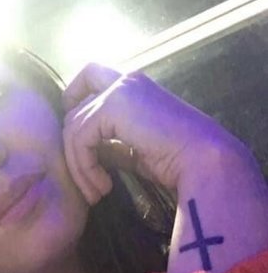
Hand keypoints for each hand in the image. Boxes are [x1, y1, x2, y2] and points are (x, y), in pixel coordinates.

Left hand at [62, 63, 246, 203]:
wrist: (201, 160)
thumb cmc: (176, 161)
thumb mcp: (134, 149)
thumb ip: (111, 144)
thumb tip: (88, 153)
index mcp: (134, 87)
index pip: (89, 80)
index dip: (74, 103)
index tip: (76, 143)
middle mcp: (125, 81)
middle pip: (74, 104)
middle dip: (71, 146)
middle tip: (87, 183)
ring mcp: (120, 90)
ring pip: (73, 126)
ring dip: (79, 166)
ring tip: (97, 192)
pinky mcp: (114, 106)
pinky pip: (80, 137)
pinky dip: (84, 166)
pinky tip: (104, 185)